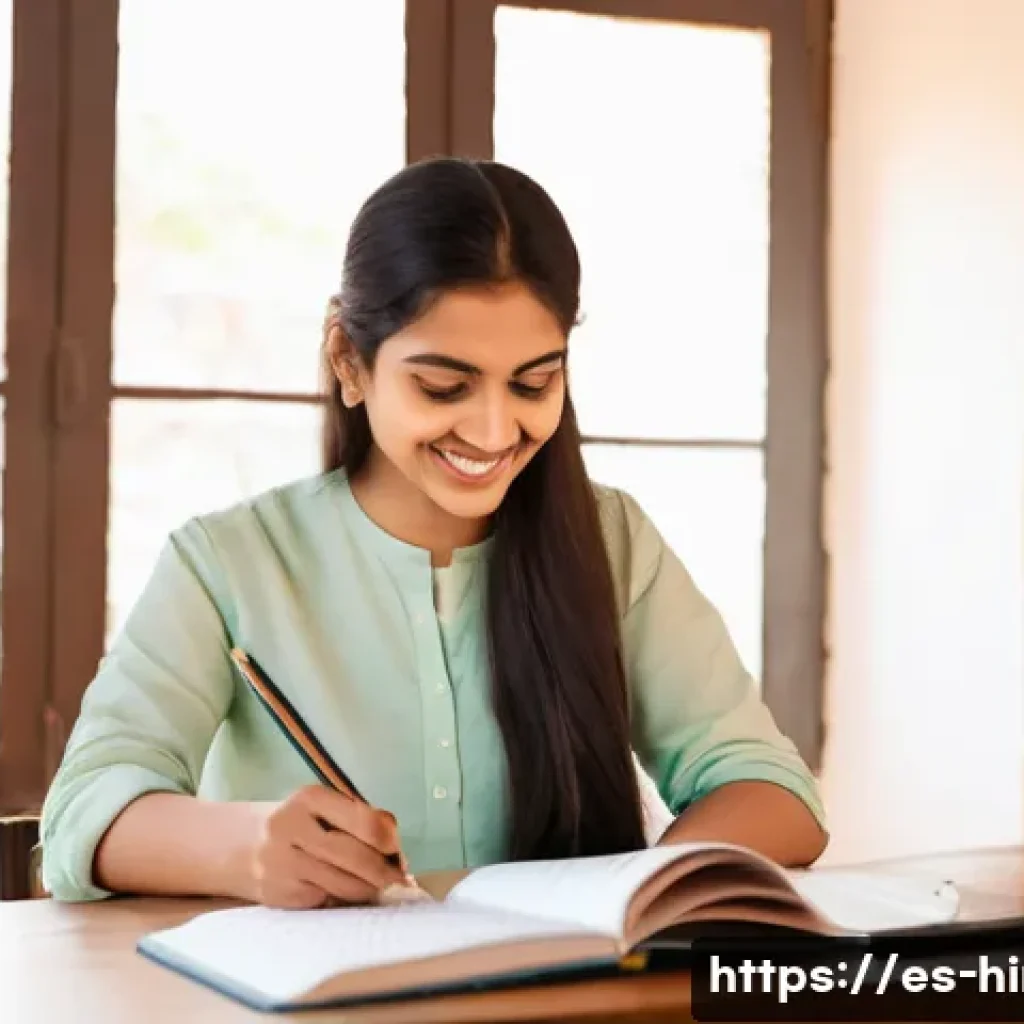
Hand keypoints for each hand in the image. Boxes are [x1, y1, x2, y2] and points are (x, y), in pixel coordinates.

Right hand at [241, 785, 407, 908]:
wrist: (237, 844)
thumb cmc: (296, 822)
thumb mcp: (323, 806)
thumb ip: (361, 817)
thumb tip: (396, 848)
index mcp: (310, 798)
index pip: (363, 821)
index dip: (389, 840)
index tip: (398, 850)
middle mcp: (292, 828)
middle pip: (355, 857)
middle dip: (383, 870)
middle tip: (398, 876)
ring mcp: (283, 864)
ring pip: (343, 884)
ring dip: (369, 888)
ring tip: (379, 885)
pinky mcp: (279, 894)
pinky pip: (326, 900)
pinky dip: (345, 898)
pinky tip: (348, 891)